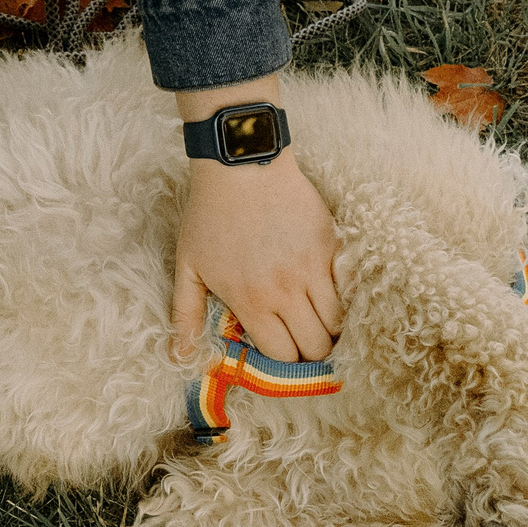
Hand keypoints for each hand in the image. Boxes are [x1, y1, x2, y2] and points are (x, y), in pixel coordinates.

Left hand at [172, 81, 341, 361]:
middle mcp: (287, 291)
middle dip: (310, 353)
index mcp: (252, 301)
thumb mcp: (189, 266)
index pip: (281, 355)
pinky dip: (343, 298)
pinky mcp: (332, 245)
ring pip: (338, 321)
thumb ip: (186, 315)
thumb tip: (178, 356)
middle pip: (315, 346)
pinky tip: (330, 295)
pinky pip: (349, 287)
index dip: (283, 362)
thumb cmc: (210, 214)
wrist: (241, 164)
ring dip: (329, 328)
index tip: (281, 353)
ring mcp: (313, 268)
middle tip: (303, 342)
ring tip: (318, 322)